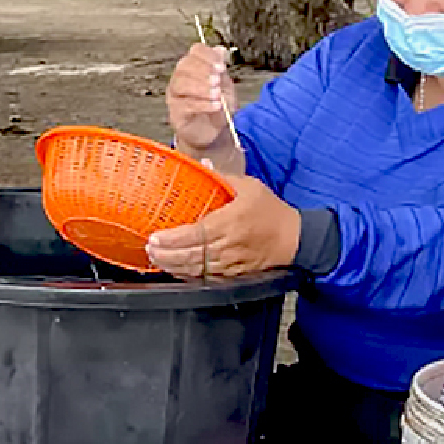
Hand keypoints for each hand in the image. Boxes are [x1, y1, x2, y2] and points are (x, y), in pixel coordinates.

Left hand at [144, 174, 299, 278]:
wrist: (294, 239)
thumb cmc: (272, 213)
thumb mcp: (250, 187)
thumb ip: (223, 177)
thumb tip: (202, 165)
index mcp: (230, 222)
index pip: (195, 235)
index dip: (172, 240)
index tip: (155, 238)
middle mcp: (228, 245)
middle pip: (191, 256)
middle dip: (166, 255)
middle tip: (149, 249)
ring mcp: (230, 262)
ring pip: (196, 270)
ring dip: (173, 267)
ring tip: (156, 259)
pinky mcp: (232, 273)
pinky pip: (205, 277)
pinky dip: (188, 275)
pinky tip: (175, 270)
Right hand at [166, 43, 234, 152]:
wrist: (213, 132)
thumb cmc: (217, 107)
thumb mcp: (225, 87)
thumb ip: (221, 71)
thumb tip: (220, 49)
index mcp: (195, 67)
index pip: (195, 51)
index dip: (207, 56)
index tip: (221, 67)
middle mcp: (181, 78)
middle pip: (184, 66)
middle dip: (202, 72)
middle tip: (218, 81)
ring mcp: (175, 95)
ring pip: (180, 84)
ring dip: (201, 88)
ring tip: (217, 95)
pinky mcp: (175, 112)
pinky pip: (185, 104)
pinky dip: (202, 104)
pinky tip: (216, 106)